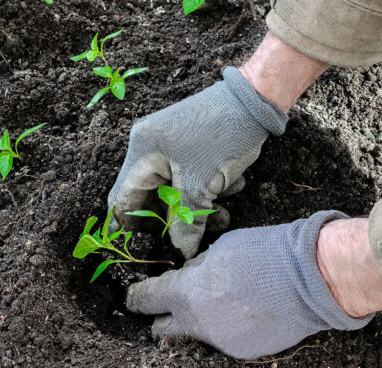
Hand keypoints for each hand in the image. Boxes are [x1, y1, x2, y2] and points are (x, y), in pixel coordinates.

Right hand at [107, 67, 287, 258]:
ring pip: (172, 188)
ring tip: (224, 214)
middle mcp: (147, 145)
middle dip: (173, 217)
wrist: (258, 97)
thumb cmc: (224, 138)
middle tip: (191, 236)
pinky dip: (204, 187)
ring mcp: (166, 142)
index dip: (131, 227)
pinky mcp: (186, 142)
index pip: (123, 198)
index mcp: (141, 152)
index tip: (145, 248)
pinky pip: (186, 174)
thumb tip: (180, 254)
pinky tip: (231, 186)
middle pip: (149, 195)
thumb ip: (185, 224)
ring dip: (195, 205)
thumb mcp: (203, 187)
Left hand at [125, 211, 372, 359]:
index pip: (145, 300)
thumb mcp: (219, 250)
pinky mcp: (243, 351)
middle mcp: (197, 323)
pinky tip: (244, 309)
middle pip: (162, 330)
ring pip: (198, 333)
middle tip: (166, 306)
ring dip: (201, 319)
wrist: (312, 279)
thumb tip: (190, 275)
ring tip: (222, 299)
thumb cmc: (264, 255)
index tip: (132, 296)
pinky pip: (225, 338)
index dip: (136, 297)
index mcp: (184, 293)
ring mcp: (221, 341)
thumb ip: (197, 268)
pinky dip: (228, 326)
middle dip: (160, 318)